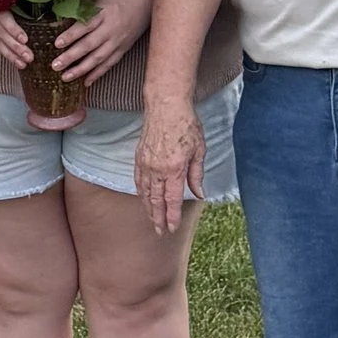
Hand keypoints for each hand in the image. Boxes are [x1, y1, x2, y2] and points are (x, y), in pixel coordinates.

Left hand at [48, 0, 154, 83]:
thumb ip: (83, 5)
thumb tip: (60, 15)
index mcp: (104, 12)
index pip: (85, 25)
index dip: (71, 35)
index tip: (57, 44)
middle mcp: (112, 28)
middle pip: (89, 45)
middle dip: (71, 57)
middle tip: (55, 66)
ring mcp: (119, 40)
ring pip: (99, 58)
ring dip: (81, 69)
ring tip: (66, 77)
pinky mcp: (125, 48)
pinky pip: (110, 63)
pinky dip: (98, 73)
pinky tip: (86, 81)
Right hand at [135, 103, 204, 236]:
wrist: (166, 106)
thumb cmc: (186, 125)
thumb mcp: (199, 150)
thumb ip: (197, 175)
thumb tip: (199, 193)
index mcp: (174, 169)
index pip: (172, 200)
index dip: (172, 216)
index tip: (172, 228)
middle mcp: (157, 169)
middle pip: (156, 200)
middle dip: (158, 218)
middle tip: (160, 232)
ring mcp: (146, 163)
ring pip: (145, 193)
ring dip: (148, 208)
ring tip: (152, 220)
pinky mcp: (139, 157)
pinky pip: (138, 180)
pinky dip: (140, 193)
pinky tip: (143, 199)